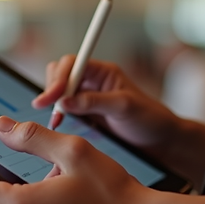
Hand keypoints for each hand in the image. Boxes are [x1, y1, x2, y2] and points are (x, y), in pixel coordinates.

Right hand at [33, 56, 204, 183]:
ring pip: (60, 90)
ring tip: (55, 119)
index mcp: (104, 71)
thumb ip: (94, 102)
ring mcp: (88, 95)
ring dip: (53, 101)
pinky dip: (57, 113)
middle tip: (45, 107)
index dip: (58, 77)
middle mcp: (94, 80)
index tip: (51, 96)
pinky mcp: (86, 111)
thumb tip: (63, 102)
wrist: (160, 139)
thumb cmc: (149, 118)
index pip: (72, 64)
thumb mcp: (124, 107)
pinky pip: (64, 106)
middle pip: (61, 73)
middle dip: (51, 87)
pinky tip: (58, 123)